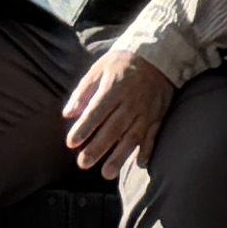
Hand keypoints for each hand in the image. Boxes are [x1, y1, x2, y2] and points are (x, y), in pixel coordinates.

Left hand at [64, 49, 173, 173]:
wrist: (159, 54)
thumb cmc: (123, 62)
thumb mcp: (99, 69)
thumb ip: (83, 92)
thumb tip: (68, 114)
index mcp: (115, 87)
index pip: (97, 111)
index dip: (84, 128)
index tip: (71, 143)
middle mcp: (131, 101)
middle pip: (113, 128)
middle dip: (98, 147)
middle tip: (83, 163)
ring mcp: (147, 110)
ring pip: (133, 137)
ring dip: (120, 156)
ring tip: (107, 173)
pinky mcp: (158, 115)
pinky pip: (154, 135)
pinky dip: (148, 150)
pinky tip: (139, 164)